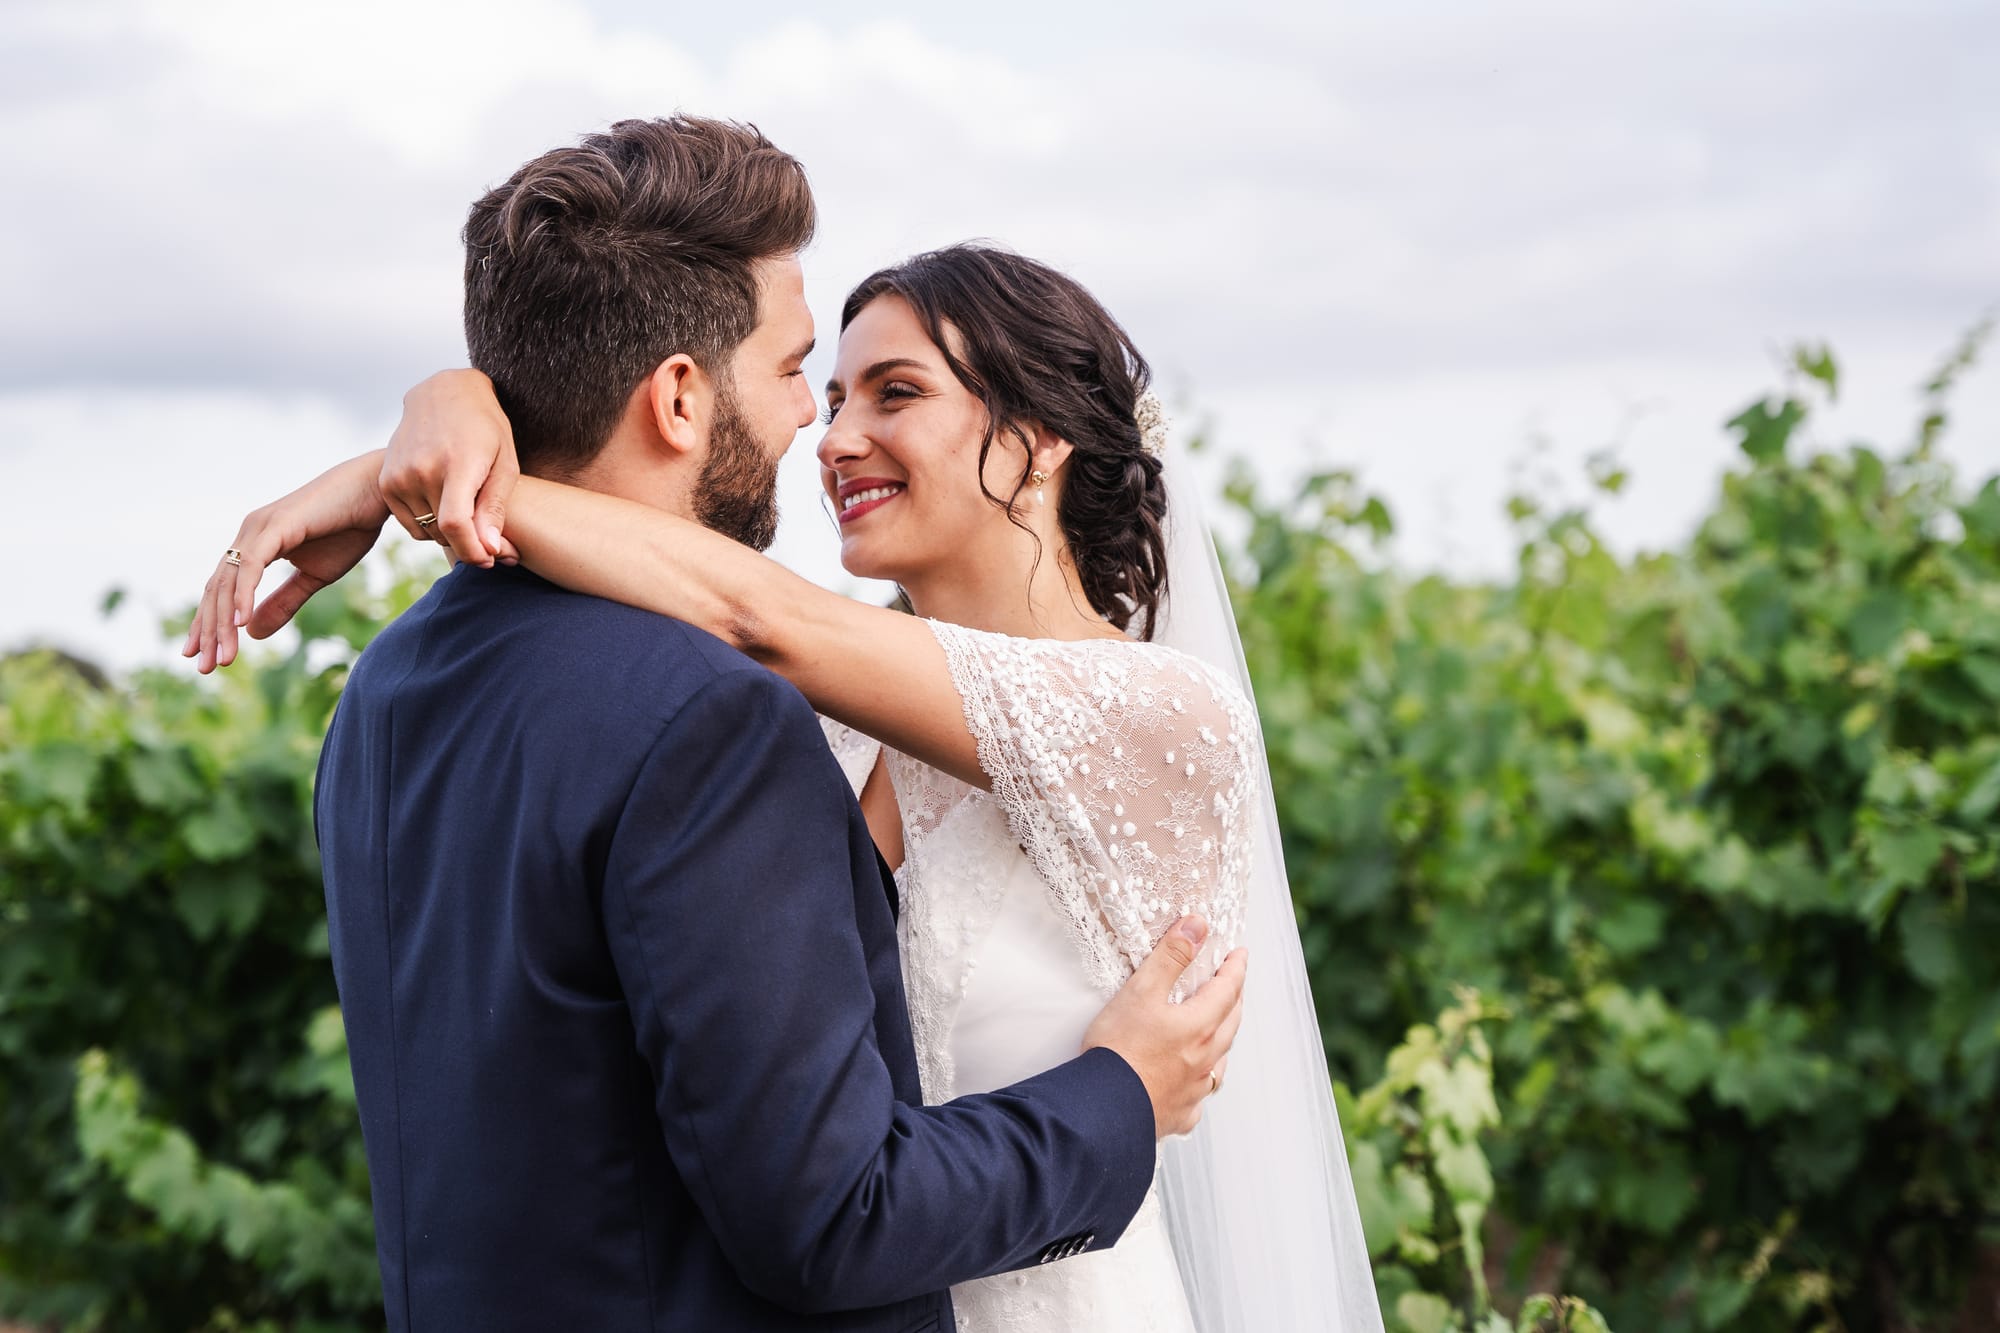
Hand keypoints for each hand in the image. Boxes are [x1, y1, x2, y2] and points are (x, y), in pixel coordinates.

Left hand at [183, 451, 391, 672]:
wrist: (376, 494)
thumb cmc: (349, 529)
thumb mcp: (314, 578)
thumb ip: (283, 603)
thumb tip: (251, 632)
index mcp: (255, 545)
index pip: (222, 589)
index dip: (209, 623)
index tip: (200, 657)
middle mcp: (248, 534)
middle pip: (217, 589)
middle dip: (210, 631)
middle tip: (205, 668)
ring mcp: (258, 528)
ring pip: (228, 582)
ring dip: (223, 623)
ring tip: (222, 657)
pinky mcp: (275, 526)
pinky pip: (252, 566)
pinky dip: (243, 595)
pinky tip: (240, 623)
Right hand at [380, 368, 520, 565]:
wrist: (443, 394)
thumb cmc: (485, 429)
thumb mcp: (505, 463)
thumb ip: (495, 507)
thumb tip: (489, 550)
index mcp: (456, 464)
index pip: (456, 524)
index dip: (473, 550)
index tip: (489, 559)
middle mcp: (421, 470)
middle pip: (444, 532)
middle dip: (469, 545)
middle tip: (490, 540)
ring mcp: (399, 475)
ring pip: (428, 531)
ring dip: (450, 534)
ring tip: (470, 517)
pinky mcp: (386, 481)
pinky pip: (410, 523)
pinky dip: (429, 524)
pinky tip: (446, 506)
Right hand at [1082, 918, 1247, 1139]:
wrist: (1102, 1108)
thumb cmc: (1118, 1049)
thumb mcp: (1141, 990)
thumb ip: (1171, 956)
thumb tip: (1197, 926)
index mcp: (1200, 1026)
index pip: (1228, 990)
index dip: (1235, 969)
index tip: (1240, 955)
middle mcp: (1204, 1060)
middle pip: (1230, 1024)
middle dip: (1234, 1000)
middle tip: (1233, 985)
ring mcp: (1194, 1090)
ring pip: (1220, 1063)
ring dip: (1224, 1041)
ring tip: (1219, 1031)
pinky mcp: (1178, 1114)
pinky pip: (1199, 1098)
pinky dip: (1200, 1084)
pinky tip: (1193, 1085)